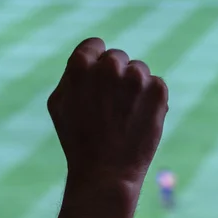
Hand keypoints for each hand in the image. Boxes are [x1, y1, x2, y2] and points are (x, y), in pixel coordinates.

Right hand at [48, 38, 167, 217]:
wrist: (106, 172)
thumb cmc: (78, 140)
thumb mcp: (59, 103)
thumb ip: (73, 74)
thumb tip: (90, 58)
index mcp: (82, 64)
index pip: (95, 45)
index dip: (95, 63)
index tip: (98, 84)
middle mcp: (110, 66)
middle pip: (117, 58)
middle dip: (115, 76)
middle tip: (110, 106)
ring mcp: (137, 77)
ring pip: (139, 70)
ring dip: (134, 87)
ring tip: (124, 115)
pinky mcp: (158, 91)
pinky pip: (156, 85)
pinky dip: (151, 99)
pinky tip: (139, 119)